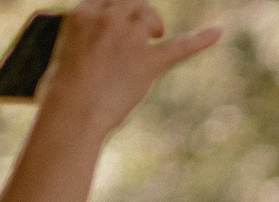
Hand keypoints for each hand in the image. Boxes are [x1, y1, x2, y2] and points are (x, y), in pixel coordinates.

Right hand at [39, 0, 222, 140]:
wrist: (71, 113)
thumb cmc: (59, 92)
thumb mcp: (62, 55)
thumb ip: (82, 43)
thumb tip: (96, 49)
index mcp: (81, 14)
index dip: (115, 9)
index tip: (117, 19)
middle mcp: (108, 19)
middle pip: (131, 1)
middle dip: (137, 11)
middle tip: (140, 28)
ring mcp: (130, 39)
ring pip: (150, 16)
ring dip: (154, 24)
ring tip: (155, 36)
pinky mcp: (148, 63)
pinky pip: (181, 47)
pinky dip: (202, 40)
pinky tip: (219, 32)